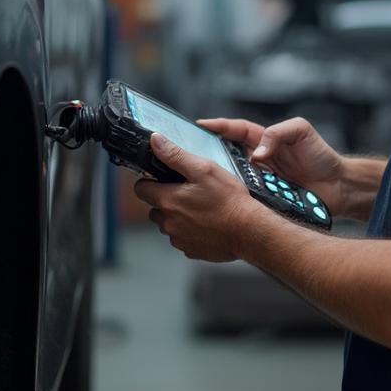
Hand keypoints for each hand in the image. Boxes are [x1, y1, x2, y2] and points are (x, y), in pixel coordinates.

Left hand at [133, 132, 262, 261]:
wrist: (249, 231)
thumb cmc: (229, 200)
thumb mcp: (204, 169)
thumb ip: (175, 155)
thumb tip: (155, 141)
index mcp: (168, 200)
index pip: (141, 189)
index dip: (150, 181)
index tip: (163, 179)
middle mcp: (168, 222)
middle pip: (154, 208)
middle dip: (166, 200)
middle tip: (189, 193)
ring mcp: (179, 238)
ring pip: (168, 224)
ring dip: (178, 216)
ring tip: (201, 208)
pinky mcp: (190, 250)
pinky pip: (182, 238)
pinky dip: (190, 231)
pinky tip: (207, 223)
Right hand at [197, 115, 347, 215]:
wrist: (339, 187)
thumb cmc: (321, 156)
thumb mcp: (301, 132)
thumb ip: (278, 133)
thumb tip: (257, 153)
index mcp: (264, 139)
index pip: (235, 129)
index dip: (218, 126)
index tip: (199, 125)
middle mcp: (258, 159)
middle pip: (227, 154)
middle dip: (209, 153)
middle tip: (192, 153)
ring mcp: (260, 180)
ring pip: (233, 178)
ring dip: (222, 179)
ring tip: (205, 178)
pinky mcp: (265, 199)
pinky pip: (246, 197)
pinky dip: (238, 199)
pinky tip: (227, 200)